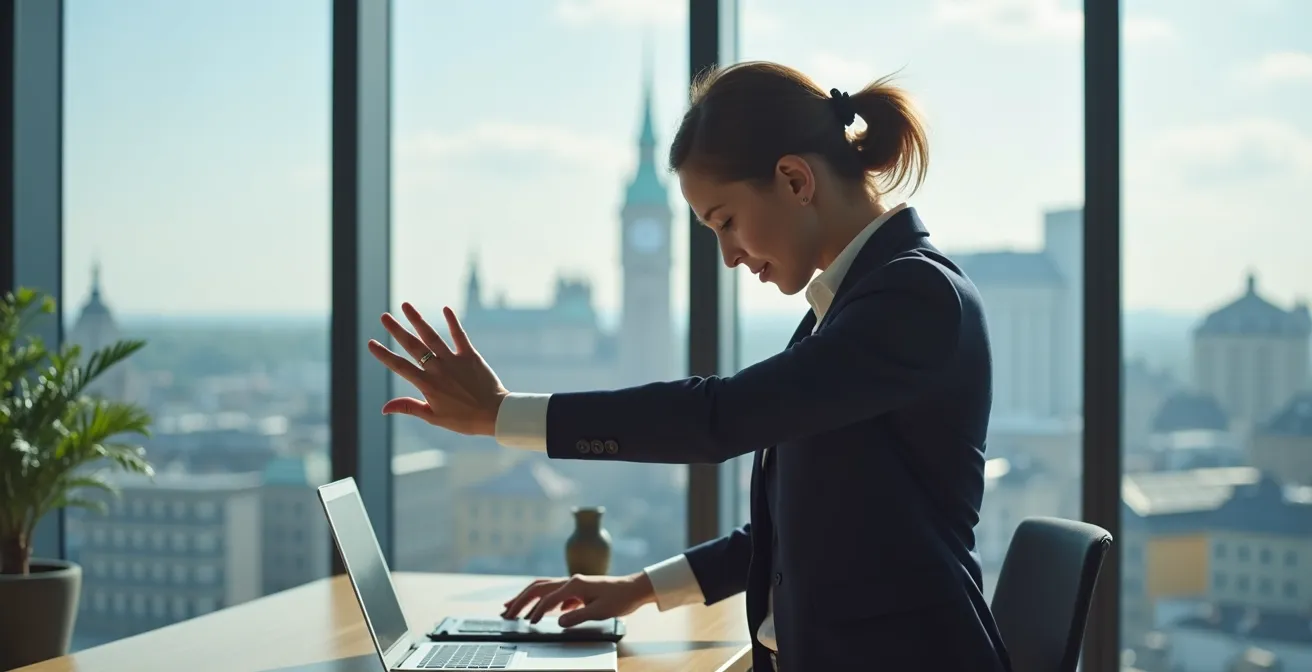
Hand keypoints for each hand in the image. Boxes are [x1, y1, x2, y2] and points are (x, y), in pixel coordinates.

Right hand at [368, 302, 507, 435]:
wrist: (494, 414)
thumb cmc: (464, 419)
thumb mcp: (433, 417)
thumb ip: (409, 407)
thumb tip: (383, 408)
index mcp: (427, 385)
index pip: (400, 367)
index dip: (384, 355)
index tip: (371, 343)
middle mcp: (438, 370)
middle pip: (413, 346)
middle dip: (397, 330)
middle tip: (384, 316)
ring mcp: (454, 361)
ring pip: (432, 337)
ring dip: (418, 320)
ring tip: (406, 306)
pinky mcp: (470, 356)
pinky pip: (460, 336)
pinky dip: (453, 322)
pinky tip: (445, 308)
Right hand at [501, 573, 655, 627]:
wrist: (634, 588)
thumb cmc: (620, 598)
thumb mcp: (601, 611)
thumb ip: (578, 616)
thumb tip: (559, 621)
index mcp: (574, 584)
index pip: (547, 598)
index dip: (536, 612)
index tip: (529, 624)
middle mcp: (570, 581)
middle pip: (537, 588)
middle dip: (520, 600)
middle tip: (505, 613)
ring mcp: (572, 584)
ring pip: (542, 589)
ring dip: (526, 598)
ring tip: (511, 609)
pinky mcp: (575, 590)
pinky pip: (552, 594)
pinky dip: (540, 602)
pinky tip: (536, 612)